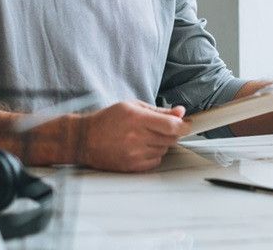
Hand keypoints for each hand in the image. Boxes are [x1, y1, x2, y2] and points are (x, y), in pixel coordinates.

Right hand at [76, 100, 190, 171]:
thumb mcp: (133, 106)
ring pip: (164, 150)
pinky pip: (155, 161)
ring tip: (144, 137)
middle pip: (171, 139)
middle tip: (161, 128)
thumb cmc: (109, 119)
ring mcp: (134, 154)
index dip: (184, 125)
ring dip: (161, 143)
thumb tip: (181, 112)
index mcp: (137, 118)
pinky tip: (140, 147)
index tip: (187, 124)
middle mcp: (136, 137)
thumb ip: (159, 110)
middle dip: (171, 132)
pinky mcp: (132, 167)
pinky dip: (153, 154)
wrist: (85, 139)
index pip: (172, 125)